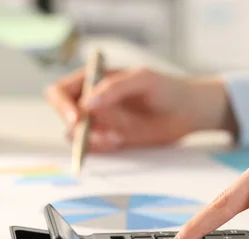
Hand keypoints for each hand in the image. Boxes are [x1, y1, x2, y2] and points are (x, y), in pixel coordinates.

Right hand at [45, 67, 236, 151]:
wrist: (187, 113)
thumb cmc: (167, 89)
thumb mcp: (143, 80)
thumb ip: (114, 88)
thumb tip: (87, 104)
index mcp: (93, 79)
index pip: (60, 91)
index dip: (62, 105)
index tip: (77, 118)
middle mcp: (91, 101)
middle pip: (64, 114)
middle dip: (77, 126)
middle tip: (99, 133)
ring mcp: (99, 122)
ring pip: (75, 134)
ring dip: (91, 139)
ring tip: (117, 137)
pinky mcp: (108, 140)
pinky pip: (92, 148)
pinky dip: (100, 148)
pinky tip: (120, 141)